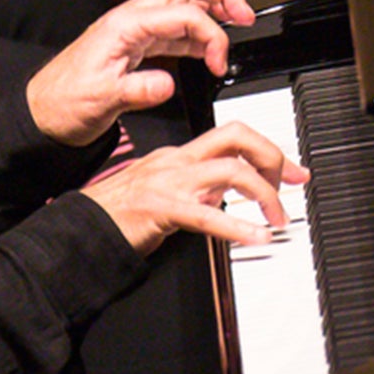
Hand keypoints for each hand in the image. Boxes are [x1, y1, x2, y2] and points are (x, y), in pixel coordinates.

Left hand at [25, 0, 254, 145]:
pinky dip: (196, 35)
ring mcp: (134, 31)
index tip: (219, 62)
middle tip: (244, 15)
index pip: (183, 13)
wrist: (41, 115)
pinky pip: (173, 30)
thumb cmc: (62, 104)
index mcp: (125, 25)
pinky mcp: (135, 46)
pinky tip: (207, 52)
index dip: (211, 34)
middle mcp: (131, 20)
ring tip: (235, 28)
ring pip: (182, 4)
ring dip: (211, 12)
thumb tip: (167, 84)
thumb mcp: (100, 100)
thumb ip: (136, 90)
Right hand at [85, 122, 309, 255]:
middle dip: (272, 155)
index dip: (268, 149)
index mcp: (180, 155)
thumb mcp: (165, 191)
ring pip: (230, 170)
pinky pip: (207, 215)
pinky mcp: (161, 209)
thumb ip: (197, 187)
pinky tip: (257, 236)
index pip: (233, 137)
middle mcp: (178, 161)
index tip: (292, 170)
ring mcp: (170, 183)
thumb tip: (227, 192)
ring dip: (264, 193)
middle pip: (236, 136)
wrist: (82, 227)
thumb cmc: (118, 212)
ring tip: (277, 217)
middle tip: (292, 181)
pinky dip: (238, 226)